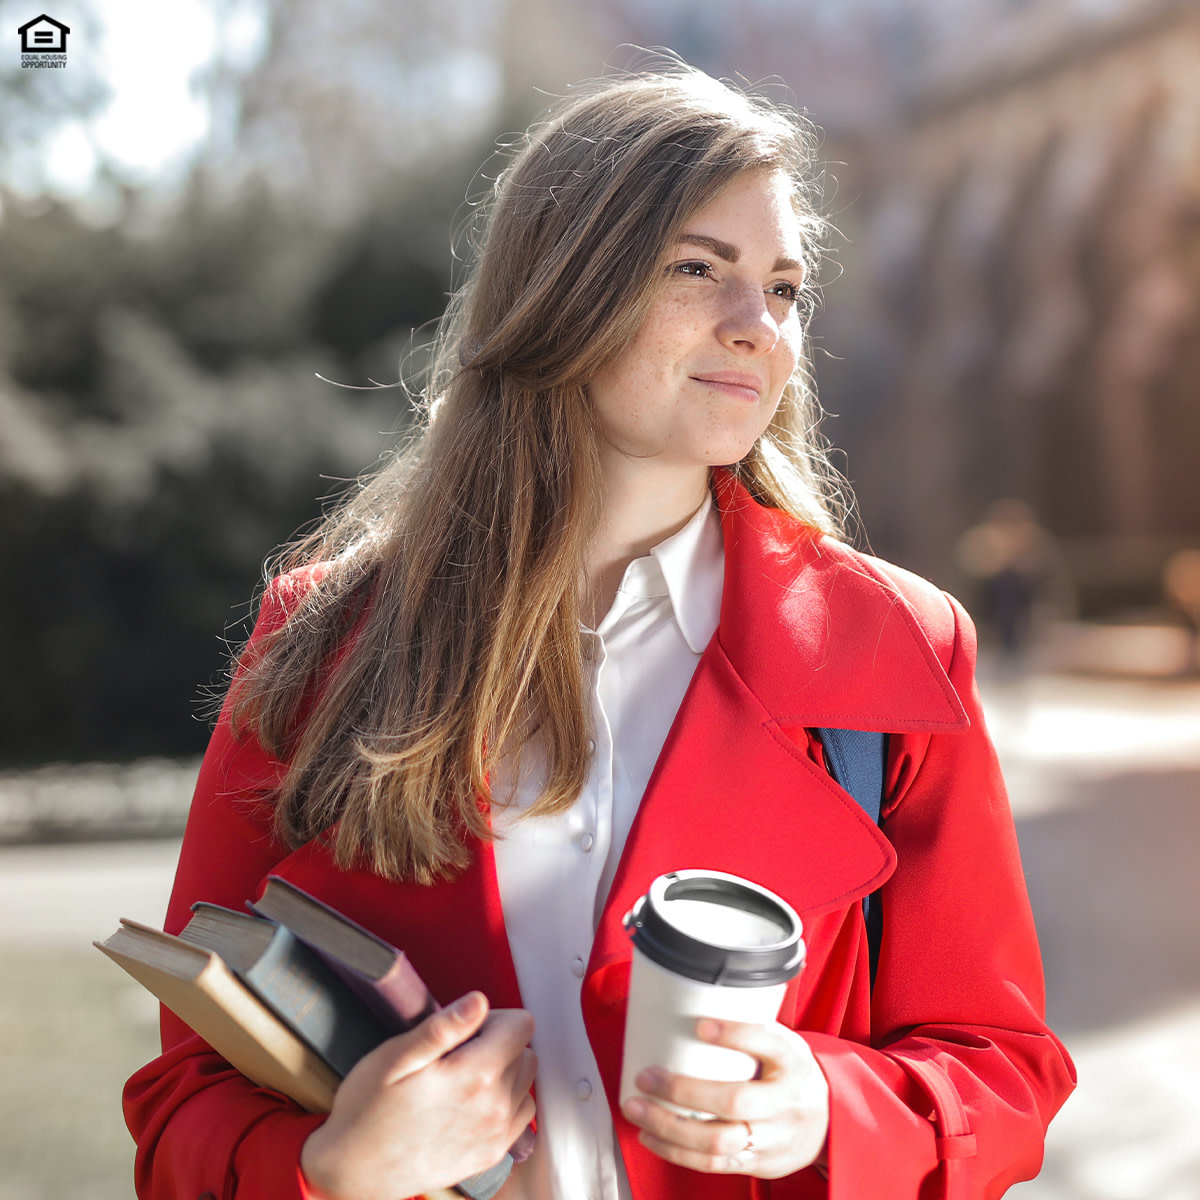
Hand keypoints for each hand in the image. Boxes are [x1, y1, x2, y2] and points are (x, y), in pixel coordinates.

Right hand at [301, 992, 536, 1199]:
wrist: (353, 1170)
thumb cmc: (367, 1111)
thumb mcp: (394, 1056)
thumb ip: (443, 1027)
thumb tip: (478, 1001)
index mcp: (474, 1075)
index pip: (522, 1025)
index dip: (493, 1018)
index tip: (466, 1030)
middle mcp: (493, 1107)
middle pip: (525, 1051)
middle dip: (498, 1043)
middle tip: (457, 1053)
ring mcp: (494, 1135)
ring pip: (524, 1082)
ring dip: (503, 1072)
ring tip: (462, 1078)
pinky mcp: (491, 1155)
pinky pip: (519, 1114)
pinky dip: (504, 1102)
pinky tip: (471, 1102)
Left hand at [620, 1018, 828, 1178]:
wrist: (829, 1125)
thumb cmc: (791, 1075)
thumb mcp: (782, 1044)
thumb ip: (746, 1030)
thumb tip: (686, 1001)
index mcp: (793, 1061)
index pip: (769, 1042)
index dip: (735, 1033)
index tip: (700, 1025)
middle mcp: (786, 1102)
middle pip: (735, 1101)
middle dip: (682, 1091)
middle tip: (646, 1076)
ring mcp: (772, 1138)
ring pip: (719, 1141)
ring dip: (670, 1127)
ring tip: (638, 1110)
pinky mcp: (758, 1163)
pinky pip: (714, 1163)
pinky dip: (677, 1151)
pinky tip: (652, 1136)